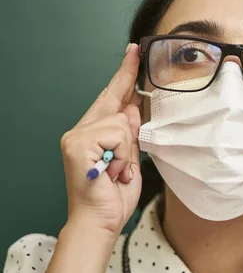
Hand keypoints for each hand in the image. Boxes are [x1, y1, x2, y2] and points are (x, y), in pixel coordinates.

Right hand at [60, 43, 141, 236]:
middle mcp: (82, 130)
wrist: (100, 221)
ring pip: (122, 122)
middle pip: (115, 101)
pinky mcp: (79, 143)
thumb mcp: (130, 159)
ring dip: (129, 151)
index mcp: (94, 132)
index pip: (112, 97)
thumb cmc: (113, 195)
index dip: (125, 75)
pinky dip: (123, 155)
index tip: (135, 52)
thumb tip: (134, 109)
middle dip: (129, 96)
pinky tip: (113, 172)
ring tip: (119, 171)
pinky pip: (118, 134)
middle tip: (134, 66)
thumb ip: (131, 134)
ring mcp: (78, 135)